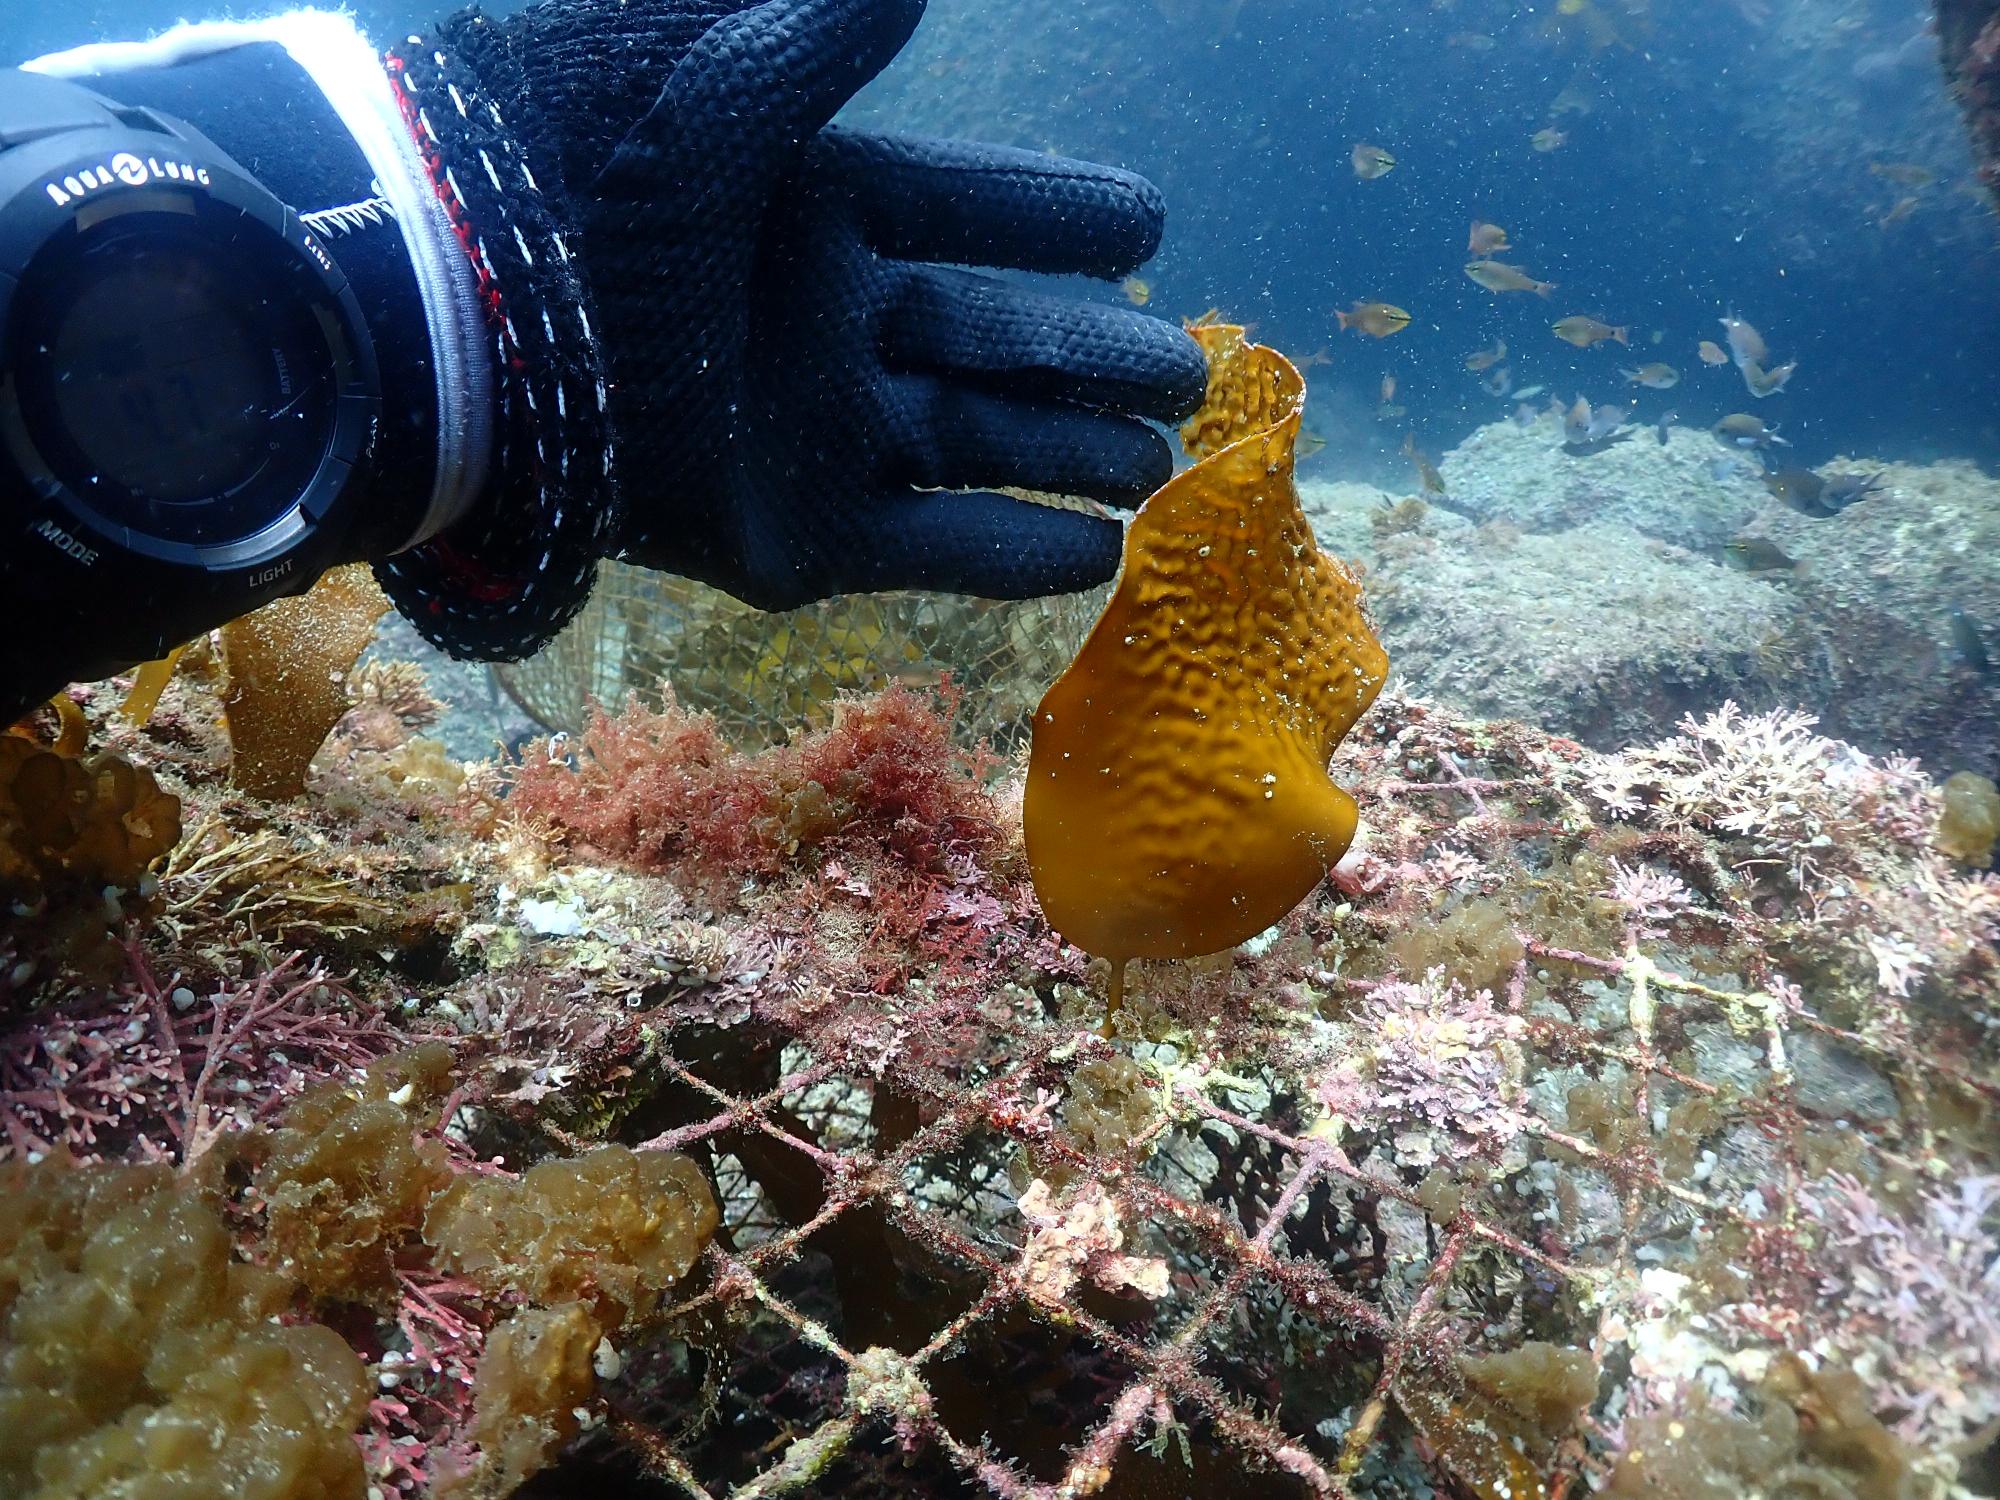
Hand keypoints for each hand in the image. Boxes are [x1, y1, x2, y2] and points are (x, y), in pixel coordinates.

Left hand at [381, 0, 1205, 653]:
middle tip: (1189, 374)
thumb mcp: (713, 85)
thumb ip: (822, 38)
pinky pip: (931, 549)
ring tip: (1163, 466)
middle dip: (1097, 356)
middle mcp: (826, 326)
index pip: (967, 213)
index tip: (1146, 225)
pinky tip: (1099, 555)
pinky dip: (1015, 556)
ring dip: (1073, 454)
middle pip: (995, 340)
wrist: (470, 333)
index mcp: (810, 214)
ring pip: (979, 445)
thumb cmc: (583, 187)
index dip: (1058, 219)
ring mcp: (813, 436)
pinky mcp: (794, 539)